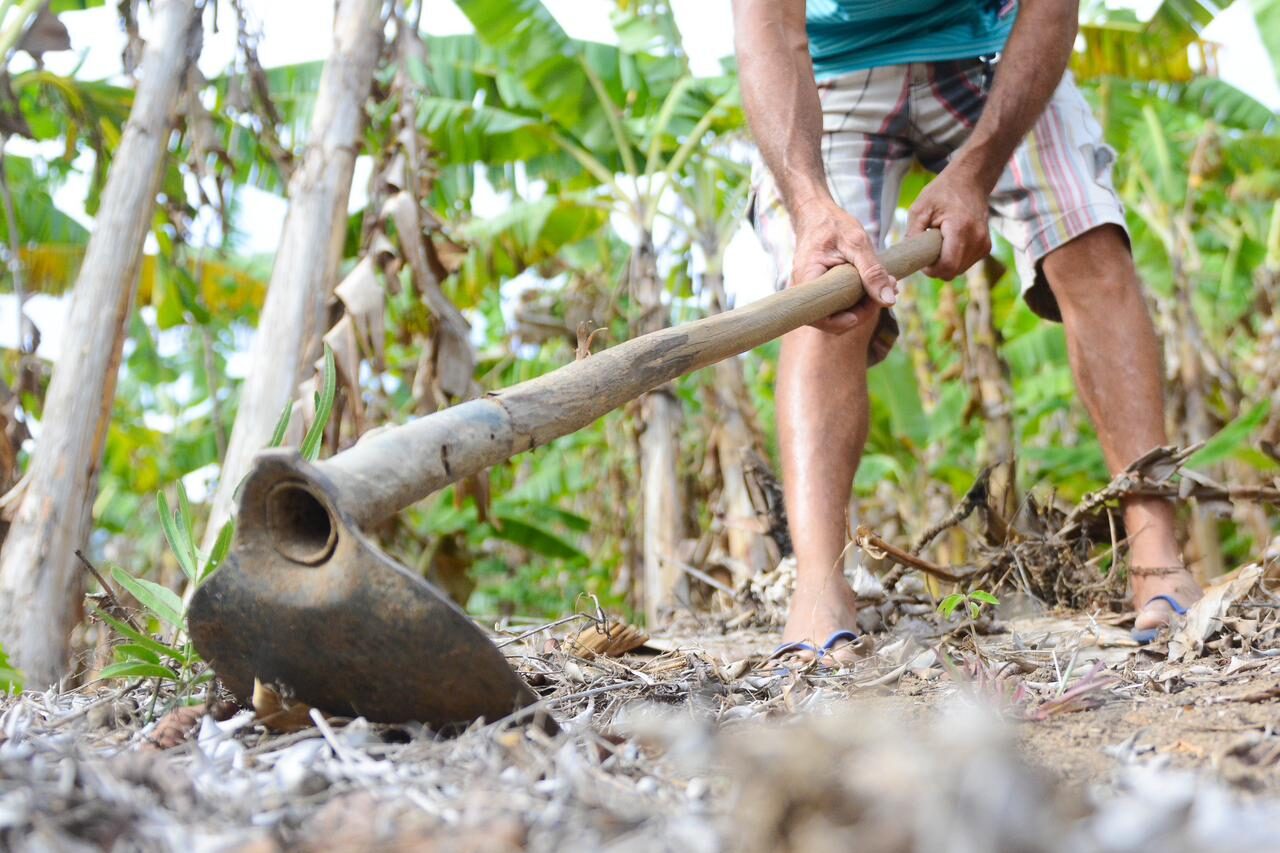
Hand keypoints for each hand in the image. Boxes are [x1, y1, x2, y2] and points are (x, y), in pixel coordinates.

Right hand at [791, 200, 896, 334]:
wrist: (817, 212)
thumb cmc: (833, 224)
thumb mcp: (858, 243)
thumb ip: (873, 271)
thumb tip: (889, 300)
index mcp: (808, 279)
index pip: (818, 317)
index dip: (840, 322)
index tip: (863, 311)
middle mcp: (805, 289)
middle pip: (830, 318)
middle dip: (859, 311)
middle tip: (883, 294)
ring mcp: (813, 290)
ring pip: (836, 311)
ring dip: (861, 304)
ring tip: (884, 285)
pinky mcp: (821, 287)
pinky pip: (837, 301)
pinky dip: (856, 297)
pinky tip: (873, 285)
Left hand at [907, 166, 991, 279]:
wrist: (970, 181)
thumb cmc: (942, 192)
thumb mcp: (920, 208)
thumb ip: (913, 233)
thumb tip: (908, 256)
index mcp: (960, 229)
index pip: (947, 266)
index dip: (931, 270)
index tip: (922, 259)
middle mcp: (977, 239)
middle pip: (952, 272)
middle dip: (936, 268)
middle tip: (927, 251)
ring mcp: (984, 244)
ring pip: (959, 271)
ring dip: (945, 263)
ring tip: (939, 243)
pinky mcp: (985, 247)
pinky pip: (965, 264)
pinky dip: (954, 259)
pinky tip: (949, 244)